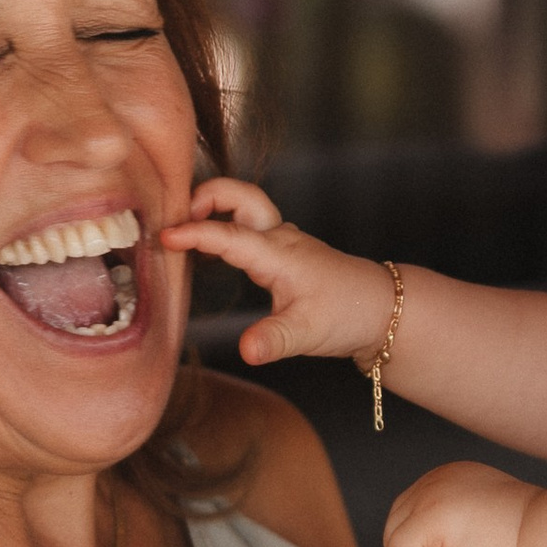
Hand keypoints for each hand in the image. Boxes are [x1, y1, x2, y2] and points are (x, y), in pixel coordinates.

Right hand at [163, 181, 396, 367]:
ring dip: (214, 207)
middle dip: (208, 195)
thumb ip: (274, 340)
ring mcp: (282, 241)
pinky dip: (223, 226)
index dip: (195, 233)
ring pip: (244, 207)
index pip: (230, 235)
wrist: (381, 309)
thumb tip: (246, 351)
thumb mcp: (307, 334)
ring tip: (180, 228)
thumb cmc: (347, 315)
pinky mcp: (282, 251)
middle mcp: (279, 239)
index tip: (164, 237)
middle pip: (241, 196)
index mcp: (280, 254)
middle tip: (176, 214)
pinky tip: (206, 251)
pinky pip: (247, 226)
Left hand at [384, 462, 535, 546]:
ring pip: (393, 540)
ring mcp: (430, 495)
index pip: (410, 512)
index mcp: (451, 477)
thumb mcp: (485, 521)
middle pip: (394, 524)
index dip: (429, 544)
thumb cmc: (529, 542)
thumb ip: (454, 523)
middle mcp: (436, 479)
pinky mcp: (428, 518)